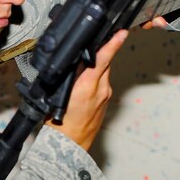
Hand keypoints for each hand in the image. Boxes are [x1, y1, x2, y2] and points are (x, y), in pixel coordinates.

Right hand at [46, 29, 127, 150]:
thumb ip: (68, 77)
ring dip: (95, 67)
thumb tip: (73, 62)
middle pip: (104, 63)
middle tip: (90, 45)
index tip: (121, 33)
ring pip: (103, 73)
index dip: (113, 44)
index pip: (103, 59)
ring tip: (81, 70)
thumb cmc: (61, 125)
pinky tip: (83, 84)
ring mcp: (105, 96)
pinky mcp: (106, 102)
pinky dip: (96, 78)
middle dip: (98, 53)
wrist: (70, 146)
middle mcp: (101, 90)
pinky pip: (102, 83)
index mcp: (88, 87)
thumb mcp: (57, 95)